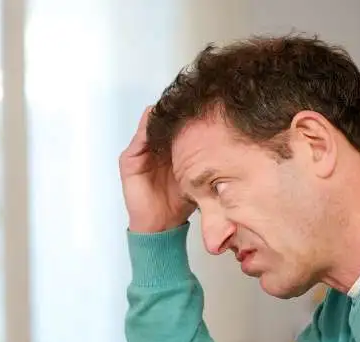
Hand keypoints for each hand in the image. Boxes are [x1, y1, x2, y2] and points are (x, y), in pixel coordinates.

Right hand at [119, 106, 195, 232]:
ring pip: (150, 125)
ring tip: (174, 106)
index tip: (204, 102)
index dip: (189, 114)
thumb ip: (207, 160)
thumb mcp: (200, 176)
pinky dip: (147, 130)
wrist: (162, 226)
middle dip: (175, 110)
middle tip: (189, 97)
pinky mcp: (130, 160)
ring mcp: (141, 152)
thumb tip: (229, 139)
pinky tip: (159, 123)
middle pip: (162, 120)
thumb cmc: (180, 203)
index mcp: (173, 150)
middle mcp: (155, 148)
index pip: (178, 124)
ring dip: (161, 117)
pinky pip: (138, 140)